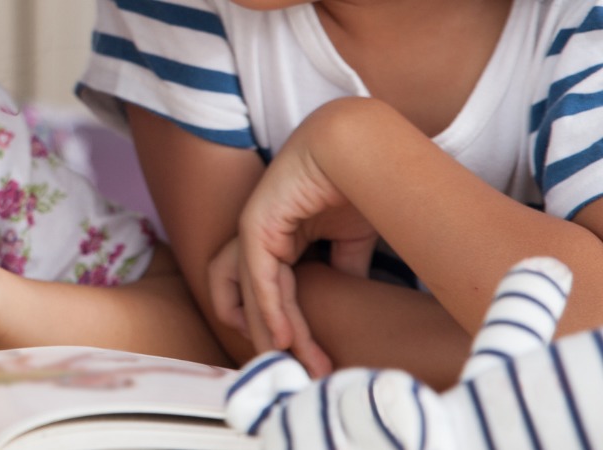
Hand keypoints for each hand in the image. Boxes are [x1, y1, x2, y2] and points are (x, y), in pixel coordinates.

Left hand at [235, 137, 377, 376]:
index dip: (285, 328)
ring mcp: (253, 229)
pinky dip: (270, 309)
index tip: (308, 359)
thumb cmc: (359, 181)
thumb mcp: (351, 237)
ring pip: (253, 294)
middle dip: (275, 341)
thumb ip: (345, 267)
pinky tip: (285, 337)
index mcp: (277, 238)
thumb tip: (350, 293)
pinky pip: (259, 276)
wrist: (357, 143)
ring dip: (274, 333)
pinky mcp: (255, 223)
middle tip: (298, 376)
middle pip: (254, 301)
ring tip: (295, 365)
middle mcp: (258, 236)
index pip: (271, 294)